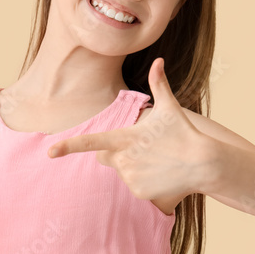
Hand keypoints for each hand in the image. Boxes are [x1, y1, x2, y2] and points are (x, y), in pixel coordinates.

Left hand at [47, 58, 207, 200]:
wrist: (204, 164)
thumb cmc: (185, 133)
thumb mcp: (170, 108)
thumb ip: (159, 84)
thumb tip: (159, 60)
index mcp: (124, 139)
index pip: (91, 142)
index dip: (68, 146)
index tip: (50, 151)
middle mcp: (123, 160)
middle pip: (105, 158)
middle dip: (115, 153)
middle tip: (140, 148)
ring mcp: (130, 178)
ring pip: (122, 172)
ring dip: (133, 167)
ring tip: (158, 161)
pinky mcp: (139, 193)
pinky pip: (134, 187)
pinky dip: (145, 183)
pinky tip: (162, 176)